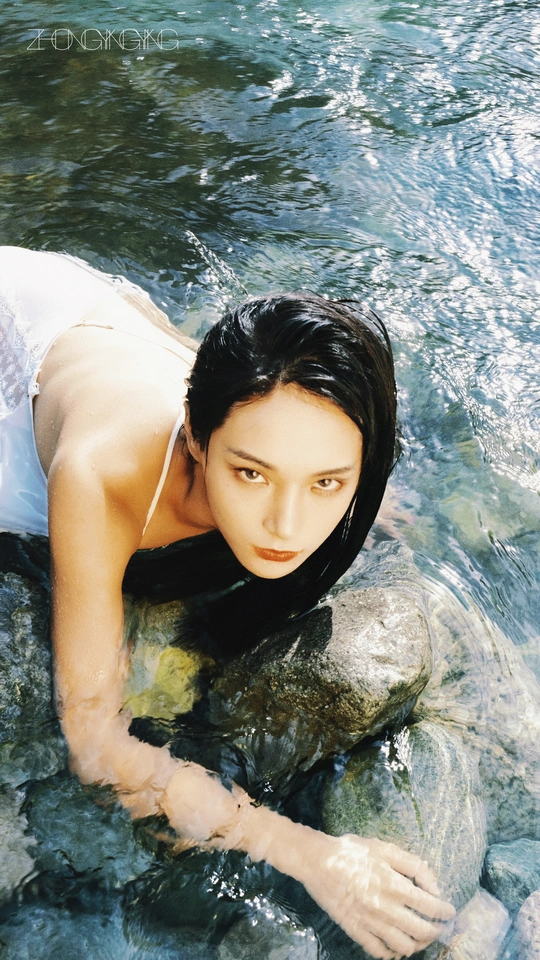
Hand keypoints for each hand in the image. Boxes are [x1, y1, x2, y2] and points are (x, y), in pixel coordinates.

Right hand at [298, 832, 454, 958]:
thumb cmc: (353, 851)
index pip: (429, 906)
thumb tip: (434, 886)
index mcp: (394, 885)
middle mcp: (385, 908)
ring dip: (417, 945)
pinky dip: (392, 953)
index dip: (444, 911)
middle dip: (435, 931)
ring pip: (403, 946)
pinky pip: (378, 951)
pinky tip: (396, 946)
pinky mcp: (355, 930)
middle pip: (421, 931)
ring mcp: (370, 923)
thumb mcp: (385, 848)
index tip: (450, 912)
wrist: (317, 861)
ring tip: (420, 938)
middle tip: (439, 927)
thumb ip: (413, 866)